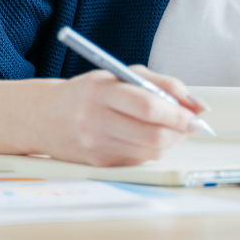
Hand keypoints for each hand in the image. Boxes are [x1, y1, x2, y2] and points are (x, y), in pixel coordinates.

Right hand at [29, 65, 204, 166]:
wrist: (43, 117)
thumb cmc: (87, 92)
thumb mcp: (119, 74)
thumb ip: (160, 84)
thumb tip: (196, 104)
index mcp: (100, 91)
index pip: (147, 106)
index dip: (178, 112)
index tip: (196, 112)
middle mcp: (95, 120)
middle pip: (152, 135)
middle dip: (180, 130)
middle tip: (191, 122)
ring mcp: (96, 147)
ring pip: (150, 151)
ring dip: (170, 140)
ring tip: (170, 127)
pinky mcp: (99, 165)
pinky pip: (139, 160)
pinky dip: (153, 149)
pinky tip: (149, 136)